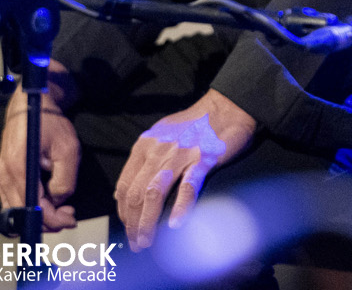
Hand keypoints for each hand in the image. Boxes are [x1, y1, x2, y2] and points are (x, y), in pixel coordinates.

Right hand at [0, 76, 80, 231]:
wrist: (30, 106)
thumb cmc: (50, 124)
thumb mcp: (68, 149)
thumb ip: (65, 179)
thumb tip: (59, 202)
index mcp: (19, 169)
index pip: (33, 209)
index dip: (53, 220)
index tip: (70, 219)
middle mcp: (4, 176)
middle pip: (21, 215)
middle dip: (47, 222)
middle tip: (69, 216)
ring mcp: (0, 177)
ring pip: (15, 211)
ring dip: (38, 216)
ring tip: (61, 210)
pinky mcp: (2, 177)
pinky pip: (12, 201)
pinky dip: (28, 208)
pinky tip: (47, 202)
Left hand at [114, 88, 255, 250]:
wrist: (228, 107)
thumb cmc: (196, 123)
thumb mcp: (161, 135)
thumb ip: (144, 159)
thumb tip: (127, 186)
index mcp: (145, 146)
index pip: (124, 186)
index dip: (123, 212)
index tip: (129, 228)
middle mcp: (157, 150)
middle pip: (135, 194)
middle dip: (132, 224)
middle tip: (137, 244)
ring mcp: (180, 154)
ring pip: (154, 194)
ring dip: (147, 222)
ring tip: (147, 241)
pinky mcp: (203, 158)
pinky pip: (188, 187)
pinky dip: (180, 208)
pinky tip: (175, 225)